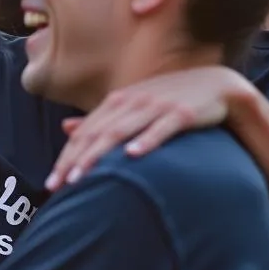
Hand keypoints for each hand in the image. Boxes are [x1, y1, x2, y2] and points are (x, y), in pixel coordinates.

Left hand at [45, 67, 250, 189]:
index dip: (67, 156)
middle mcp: (131, 101)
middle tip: (59, 185)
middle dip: (75, 160)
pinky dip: (146, 140)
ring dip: (99, 154)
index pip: (85, 132)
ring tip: (82, 176)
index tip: (52, 182)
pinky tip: (133, 155)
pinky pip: (161, 128)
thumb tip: (65, 128)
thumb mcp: (131, 106)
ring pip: (121, 131)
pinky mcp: (182, 112)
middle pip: (96, 134)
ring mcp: (156, 106)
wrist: (215, 84)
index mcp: (116, 101)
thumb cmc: (168, 99)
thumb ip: (101, 119)